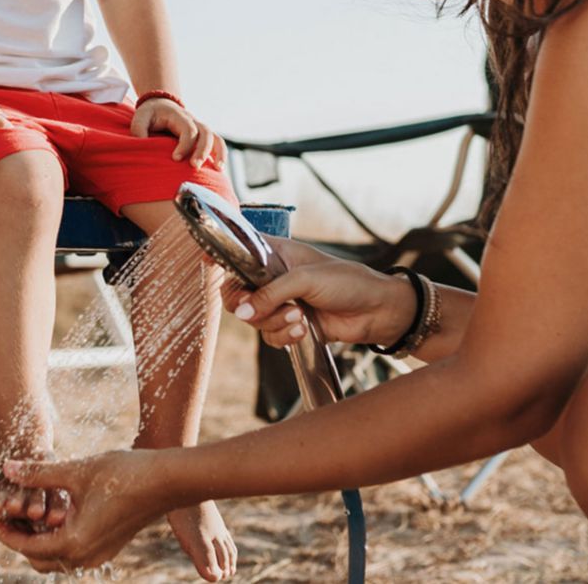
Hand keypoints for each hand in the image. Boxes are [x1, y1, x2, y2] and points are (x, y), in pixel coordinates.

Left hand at [0, 452, 170, 573]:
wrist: (167, 481)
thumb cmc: (124, 473)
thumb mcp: (76, 471)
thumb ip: (38, 474)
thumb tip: (6, 469)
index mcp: (74, 542)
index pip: (28, 547)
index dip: (7, 533)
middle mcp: (85, 555)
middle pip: (39, 558)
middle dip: (20, 539)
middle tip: (6, 516)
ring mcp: (99, 553)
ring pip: (57, 556)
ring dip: (39, 539)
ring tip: (27, 513)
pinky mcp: (108, 545)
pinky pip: (73, 550)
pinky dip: (57, 537)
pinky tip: (54, 512)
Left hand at [130, 97, 215, 165]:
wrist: (160, 105)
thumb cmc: (150, 113)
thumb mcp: (140, 116)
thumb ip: (138, 129)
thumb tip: (142, 143)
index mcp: (179, 116)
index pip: (188, 129)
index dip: (185, 144)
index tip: (175, 158)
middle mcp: (193, 121)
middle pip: (205, 133)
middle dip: (202, 150)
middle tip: (194, 166)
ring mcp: (199, 128)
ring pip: (215, 138)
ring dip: (218, 153)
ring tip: (218, 169)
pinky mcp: (202, 136)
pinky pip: (217, 143)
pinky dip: (220, 154)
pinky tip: (219, 169)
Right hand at [223, 241, 416, 348]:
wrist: (376, 311)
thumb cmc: (346, 282)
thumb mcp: (305, 279)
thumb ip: (270, 294)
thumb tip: (242, 313)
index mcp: (275, 253)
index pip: (239, 251)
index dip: (223, 256)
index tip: (211, 262)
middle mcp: (273, 277)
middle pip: (238, 293)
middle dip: (249, 306)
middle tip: (260, 310)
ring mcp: (281, 302)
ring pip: (255, 319)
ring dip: (275, 322)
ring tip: (300, 316)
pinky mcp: (291, 325)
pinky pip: (271, 336)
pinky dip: (285, 335)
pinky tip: (304, 329)